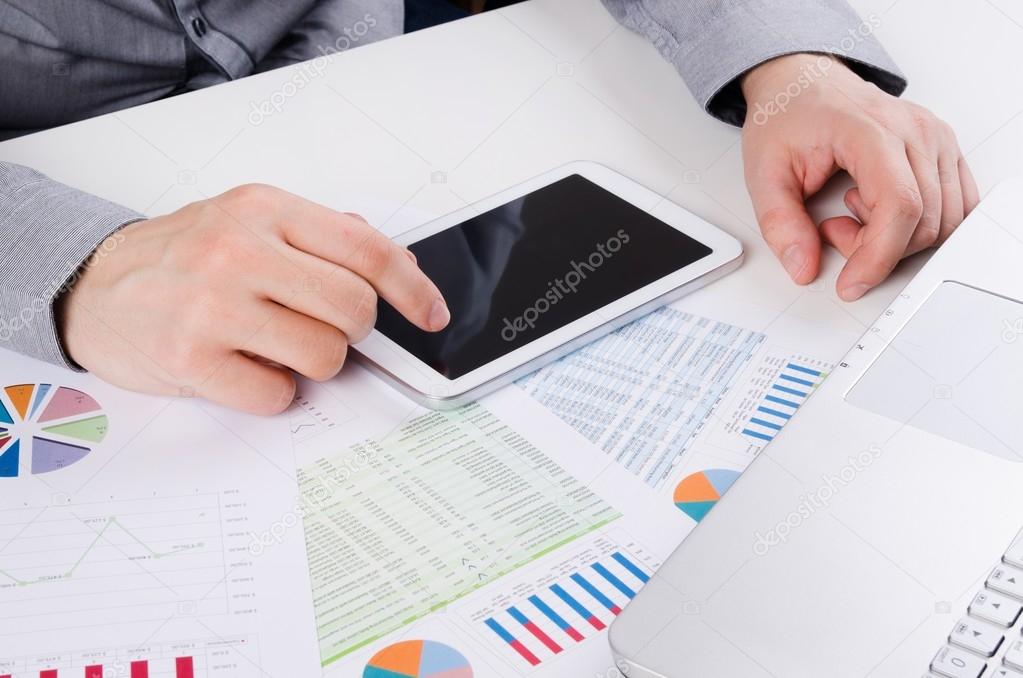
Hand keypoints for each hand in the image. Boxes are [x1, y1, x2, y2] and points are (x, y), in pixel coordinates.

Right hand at [60, 184, 449, 413]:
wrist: (95, 285)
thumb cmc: (182, 256)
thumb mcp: (250, 220)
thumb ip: (322, 237)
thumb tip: (397, 265)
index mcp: (265, 210)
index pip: (367, 250)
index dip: (413, 289)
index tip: (431, 314)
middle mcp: (240, 251)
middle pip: (354, 309)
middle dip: (352, 329)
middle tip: (322, 325)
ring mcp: (213, 305)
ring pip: (325, 356)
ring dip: (315, 363)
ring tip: (278, 346)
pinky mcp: (191, 359)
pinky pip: (277, 395)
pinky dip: (273, 391)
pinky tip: (246, 367)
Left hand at [741, 53, 978, 299]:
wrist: (803, 82)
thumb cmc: (787, 116)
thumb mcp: (763, 173)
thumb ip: (779, 224)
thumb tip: (803, 267)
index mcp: (871, 131)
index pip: (899, 206)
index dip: (878, 257)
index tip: (851, 283)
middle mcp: (915, 132)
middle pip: (923, 221)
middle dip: (876, 248)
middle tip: (832, 229)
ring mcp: (936, 139)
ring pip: (942, 220)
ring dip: (897, 237)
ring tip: (852, 212)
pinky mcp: (944, 150)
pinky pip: (952, 208)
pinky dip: (919, 225)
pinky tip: (879, 209)